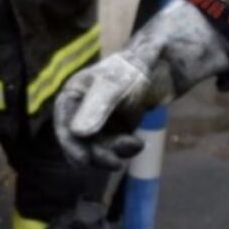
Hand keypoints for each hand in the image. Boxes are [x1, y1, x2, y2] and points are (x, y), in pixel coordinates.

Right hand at [54, 0, 228, 168]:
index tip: (81, 162)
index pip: (64, 124)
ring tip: (134, 145)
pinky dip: (124, 149)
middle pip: (80, 142)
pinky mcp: (116, 129)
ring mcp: (99, 121)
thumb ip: (96, 108)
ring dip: (113, 152)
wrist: (164, 66)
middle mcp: (82, 110)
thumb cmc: (135, 68)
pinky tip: (137, 144)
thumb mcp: (115, 86)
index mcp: (74, 95)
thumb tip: (77, 133)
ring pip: (97, 148)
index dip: (69, 144)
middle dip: (96, 154)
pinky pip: (114, 148)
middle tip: (114, 163)